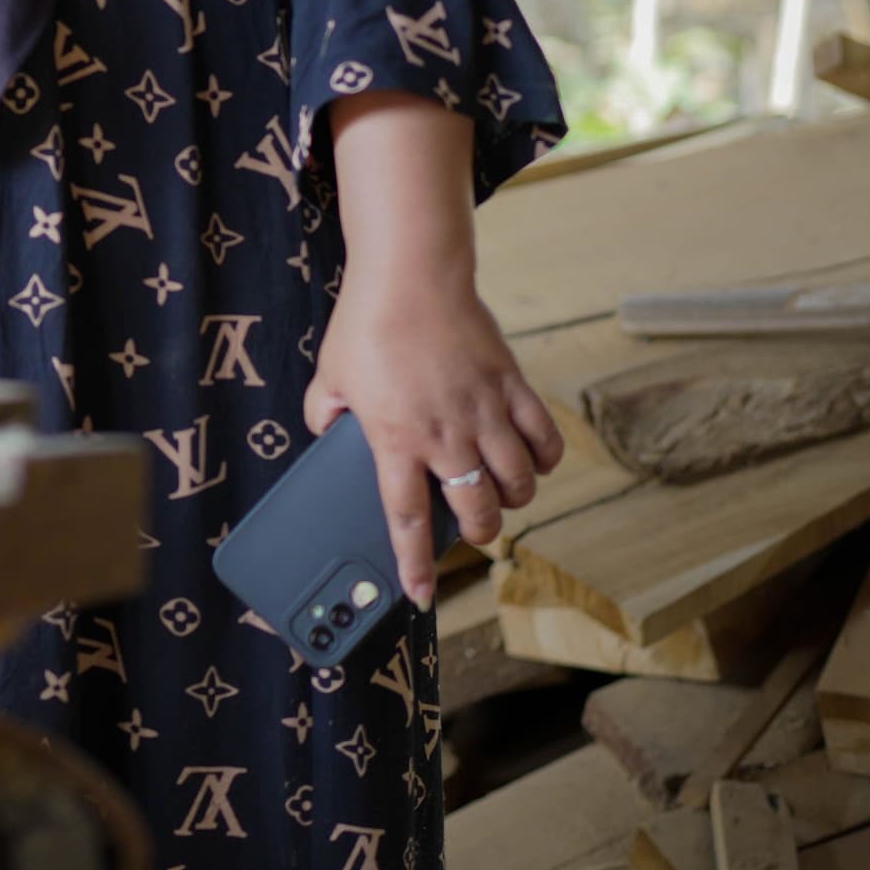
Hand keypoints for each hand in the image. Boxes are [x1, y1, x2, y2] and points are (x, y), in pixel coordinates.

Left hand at [302, 261, 562, 602]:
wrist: (412, 274)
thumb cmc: (366, 323)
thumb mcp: (329, 376)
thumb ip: (325, 414)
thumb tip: (327, 434)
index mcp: (396, 439)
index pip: (408, 520)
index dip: (414, 565)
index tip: (418, 595)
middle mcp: (445, 435)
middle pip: (477, 512)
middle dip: (478, 534)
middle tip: (472, 528)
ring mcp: (484, 412)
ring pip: (518, 484)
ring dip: (511, 500)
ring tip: (499, 494)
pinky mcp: (512, 387)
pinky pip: (544, 439)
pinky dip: (544, 460)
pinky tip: (532, 461)